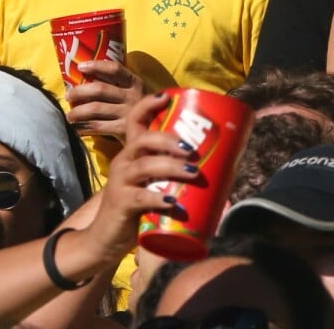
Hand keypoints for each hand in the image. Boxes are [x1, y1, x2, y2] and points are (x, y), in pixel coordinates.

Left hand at [66, 59, 146, 142]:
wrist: (155, 133)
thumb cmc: (138, 110)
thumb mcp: (134, 93)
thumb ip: (116, 86)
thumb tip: (83, 79)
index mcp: (135, 83)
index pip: (115, 69)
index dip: (96, 66)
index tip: (80, 66)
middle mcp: (133, 96)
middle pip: (100, 89)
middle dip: (79, 91)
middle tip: (69, 95)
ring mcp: (128, 113)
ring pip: (95, 108)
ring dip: (77, 111)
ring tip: (70, 115)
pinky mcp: (123, 130)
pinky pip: (97, 126)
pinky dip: (83, 127)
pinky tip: (77, 128)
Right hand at [82, 92, 197, 260]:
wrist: (107, 238)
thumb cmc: (139, 206)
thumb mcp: (156, 184)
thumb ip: (179, 175)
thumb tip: (227, 170)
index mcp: (134, 152)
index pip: (135, 121)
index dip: (148, 106)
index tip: (167, 96)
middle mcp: (124, 162)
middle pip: (144, 140)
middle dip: (169, 140)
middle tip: (192, 148)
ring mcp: (120, 182)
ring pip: (145, 166)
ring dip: (171, 167)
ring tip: (194, 172)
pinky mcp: (121, 204)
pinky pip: (140, 197)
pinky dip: (159, 199)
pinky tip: (174, 203)